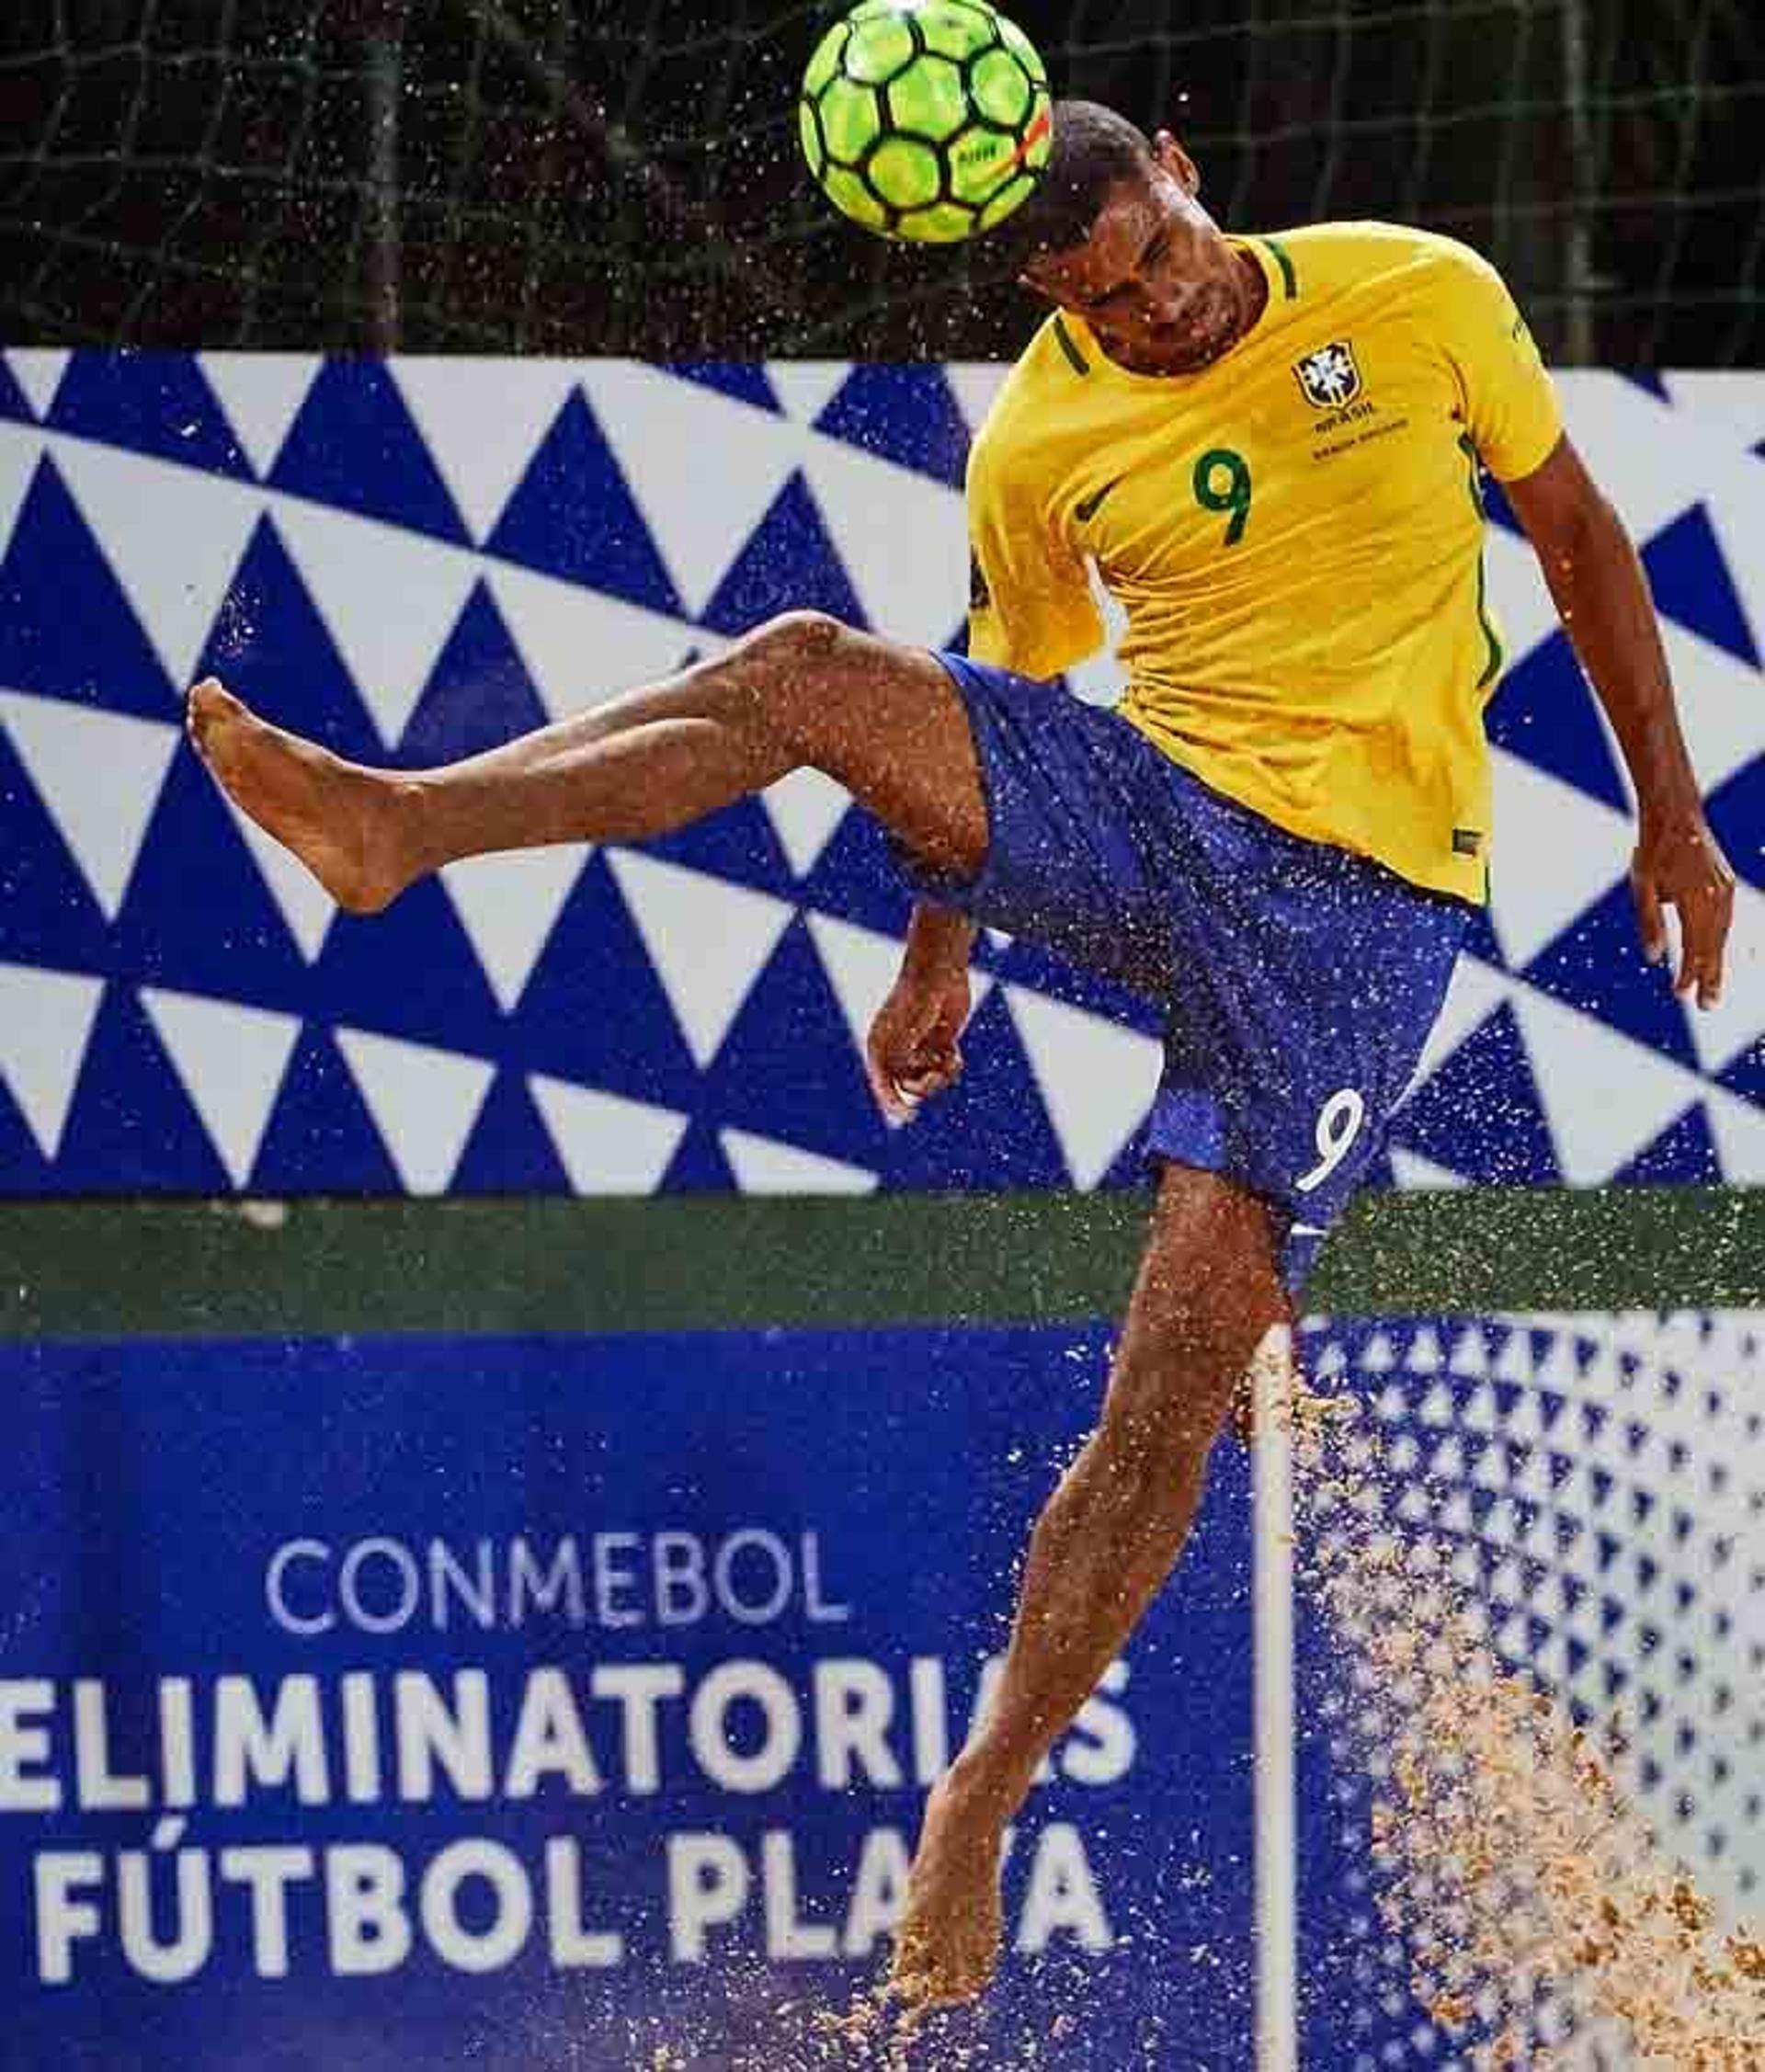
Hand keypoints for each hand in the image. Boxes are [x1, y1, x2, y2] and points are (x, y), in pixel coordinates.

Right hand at [864, 963, 971, 1122]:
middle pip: (908, 1086)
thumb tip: (903, 1089)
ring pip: (929, 1080)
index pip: (882, 1085)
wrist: (939, 972)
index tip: (909, 1118)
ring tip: (948, 1063)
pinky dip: (952, 1067)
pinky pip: (946, 1070)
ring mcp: (919, 1047)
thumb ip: (900, 1063)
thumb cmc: (916, 1000)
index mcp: (880, 1048)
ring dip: (941, 1078)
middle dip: (924, 1086)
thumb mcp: (904, 1035)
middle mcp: (898, 1050)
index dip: (892, 1104)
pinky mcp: (941, 1043)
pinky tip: (956, 1055)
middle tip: (935, 1075)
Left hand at [1630, 813, 1734, 1009]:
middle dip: (1710, 976)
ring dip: (1717, 960)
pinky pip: (1725, 919)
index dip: (1688, 972)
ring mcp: (1726, 889)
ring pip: (1723, 934)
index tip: (1680, 994)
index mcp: (1696, 899)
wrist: (1677, 814)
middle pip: (1715, 946)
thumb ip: (1650, 922)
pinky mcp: (1727, 883)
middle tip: (1708, 1006)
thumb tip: (1654, 958)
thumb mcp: (1643, 886)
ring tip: (1711, 987)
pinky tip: (1713, 952)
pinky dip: (1719, 939)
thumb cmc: (1653, 850)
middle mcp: (1718, 897)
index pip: (1694, 946)